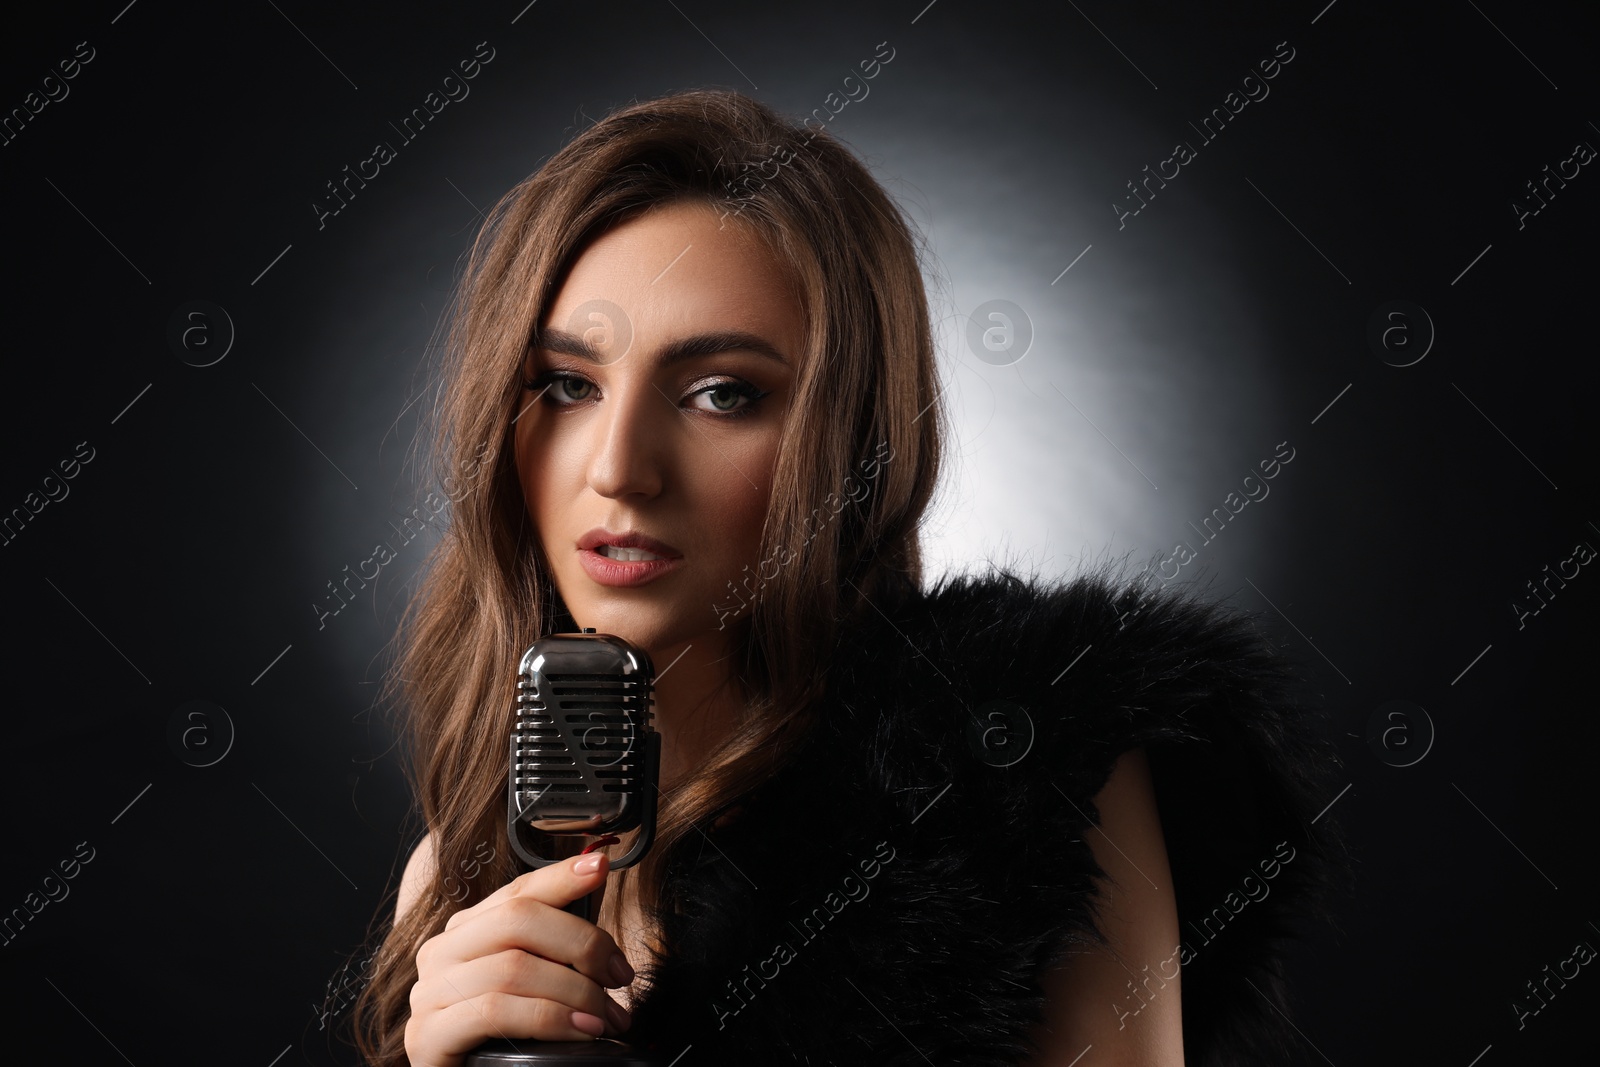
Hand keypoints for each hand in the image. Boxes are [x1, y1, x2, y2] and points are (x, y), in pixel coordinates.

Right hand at [403, 851, 635, 1066]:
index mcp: (465, 932)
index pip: (517, 891)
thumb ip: (556, 945)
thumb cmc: (506, 1040)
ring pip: (513, 968)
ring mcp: (428, 994)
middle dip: (582, 943)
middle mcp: (441, 953)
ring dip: (576, 991)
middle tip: (619, 975)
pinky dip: (549, 1019)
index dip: (560, 877)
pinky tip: (581, 1031)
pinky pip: (495, 1011)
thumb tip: (599, 893)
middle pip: (518, 920)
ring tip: (607, 1017)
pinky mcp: (427, 1036)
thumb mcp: (536, 983)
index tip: (601, 868)